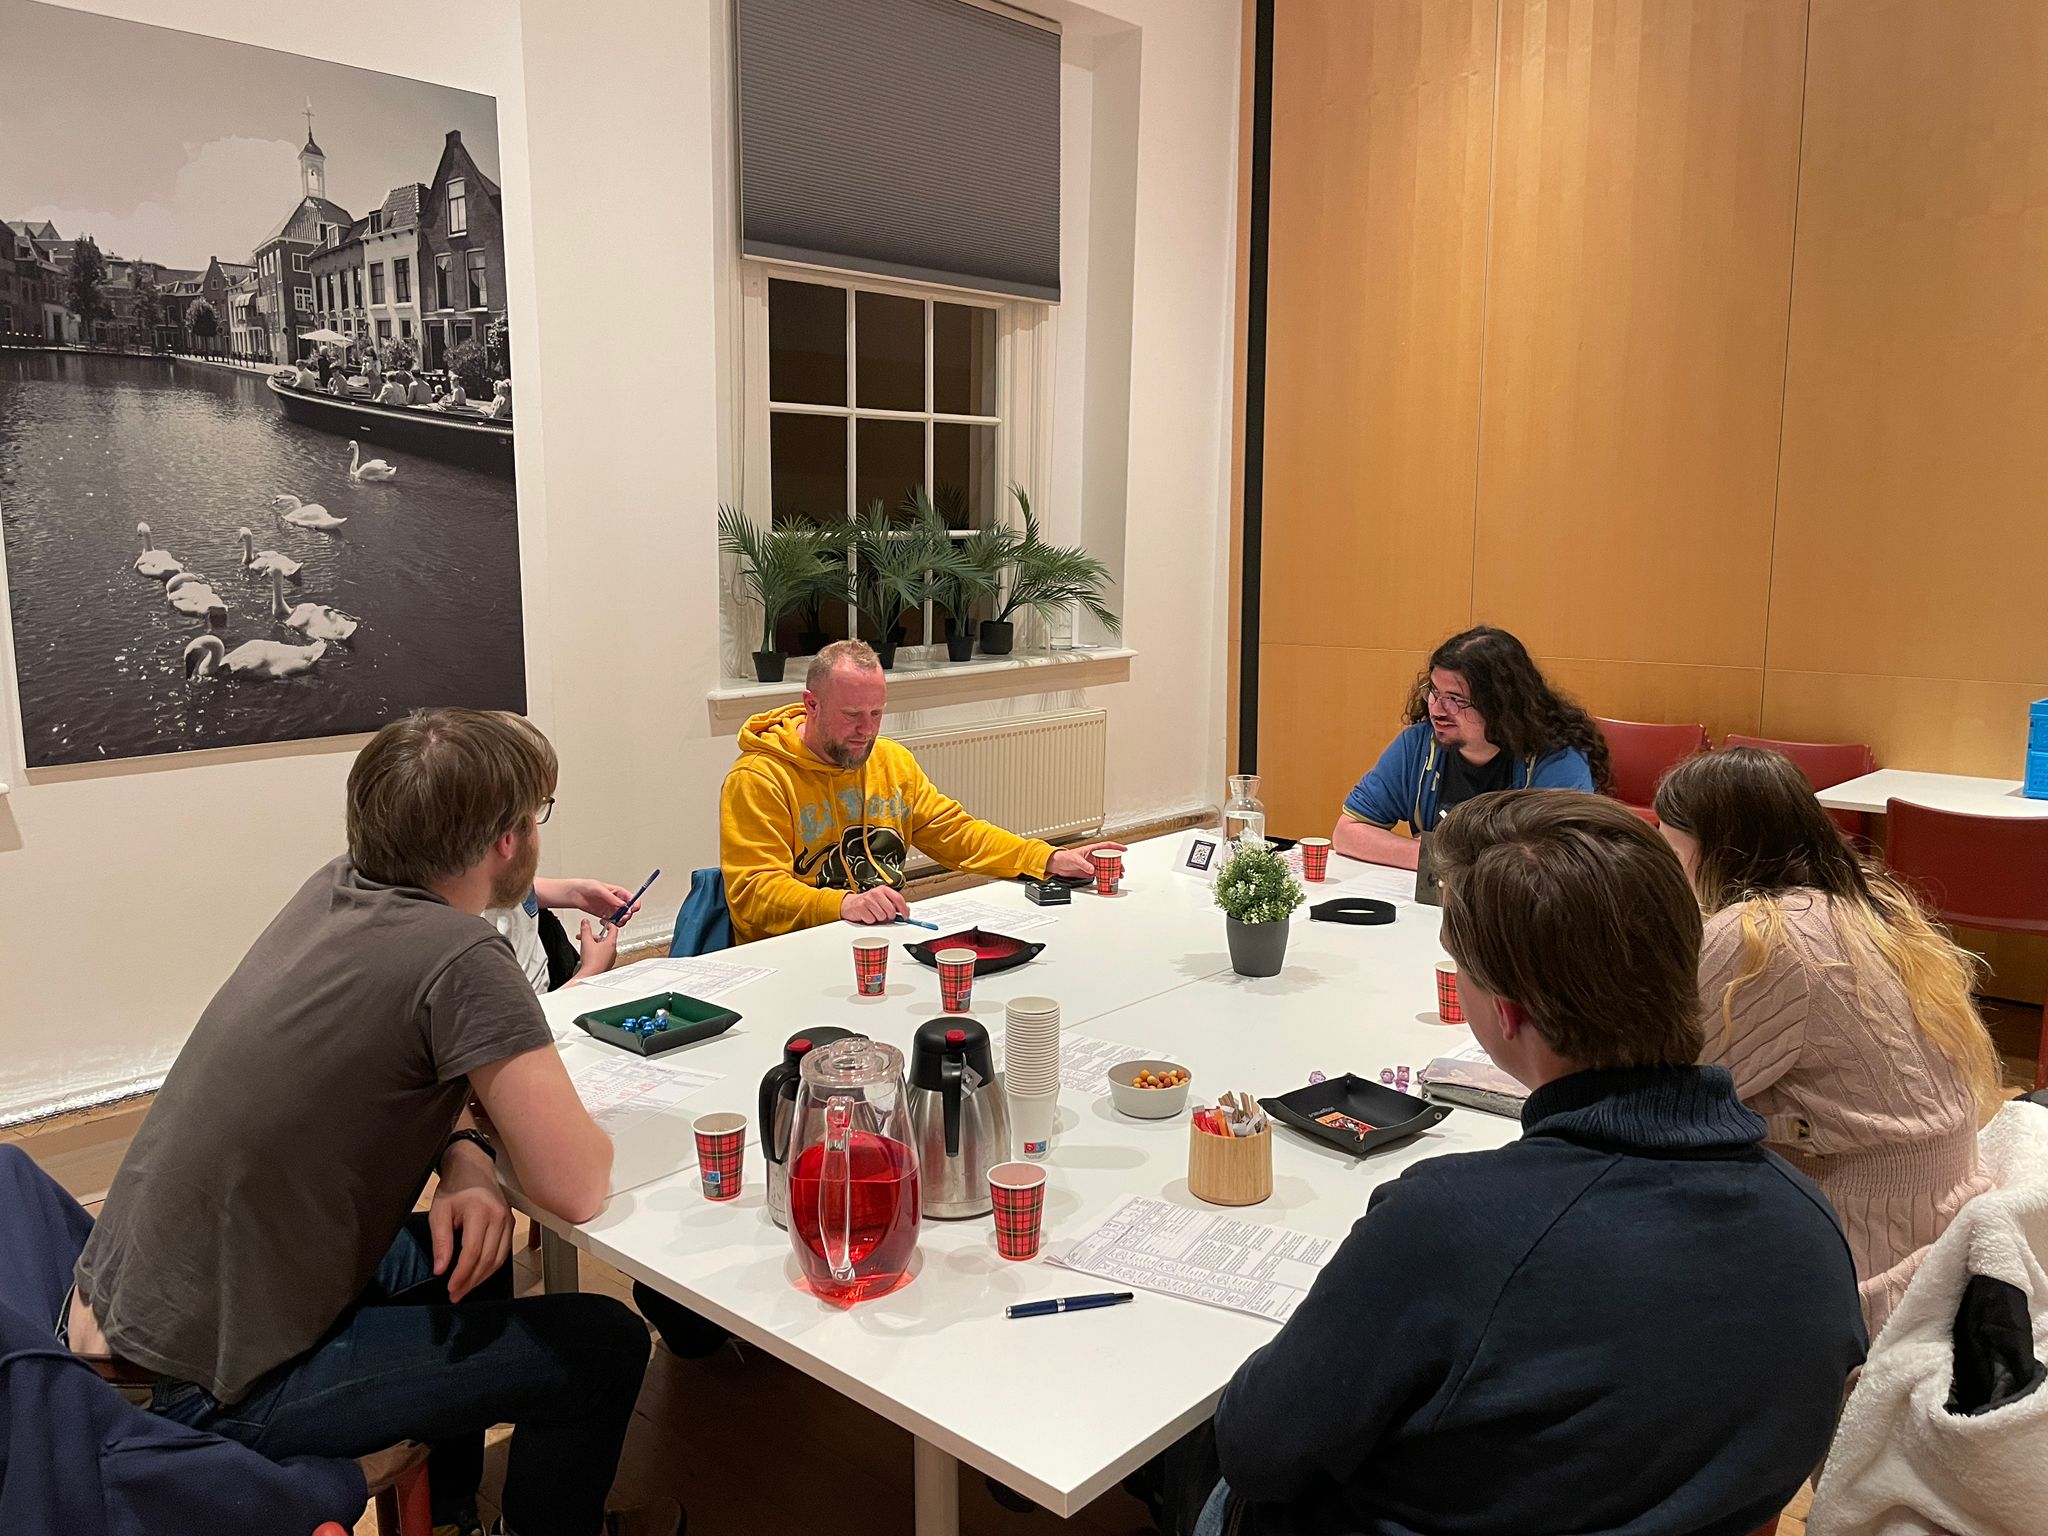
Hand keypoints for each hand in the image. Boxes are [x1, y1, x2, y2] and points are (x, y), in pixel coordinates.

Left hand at [429, 1147, 511, 1303]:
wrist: (473, 1167)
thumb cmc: (454, 1188)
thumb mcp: (439, 1212)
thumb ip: (441, 1242)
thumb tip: (441, 1270)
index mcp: (480, 1212)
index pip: (473, 1252)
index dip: (462, 1274)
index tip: (450, 1288)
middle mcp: (499, 1217)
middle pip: (488, 1259)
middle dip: (471, 1281)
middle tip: (456, 1294)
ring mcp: (509, 1220)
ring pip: (499, 1259)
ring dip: (482, 1277)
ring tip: (465, 1288)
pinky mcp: (512, 1223)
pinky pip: (504, 1251)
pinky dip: (491, 1266)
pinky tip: (478, 1274)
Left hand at [545, 878, 638, 923]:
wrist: (573, 894)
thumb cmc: (585, 886)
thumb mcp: (599, 889)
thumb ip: (611, 897)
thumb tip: (622, 904)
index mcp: (617, 892)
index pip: (632, 898)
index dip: (635, 904)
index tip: (633, 909)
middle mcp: (615, 901)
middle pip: (628, 910)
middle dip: (627, 915)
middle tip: (622, 918)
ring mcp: (610, 908)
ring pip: (621, 917)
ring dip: (620, 921)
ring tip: (615, 922)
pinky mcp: (603, 915)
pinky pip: (611, 921)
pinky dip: (611, 924)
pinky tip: (605, 922)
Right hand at [574, 917, 618, 976]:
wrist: (590, 976)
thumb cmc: (592, 961)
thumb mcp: (586, 941)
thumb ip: (586, 929)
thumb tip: (585, 922)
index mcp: (611, 943)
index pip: (613, 929)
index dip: (607, 923)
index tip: (602, 921)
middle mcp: (613, 951)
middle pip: (605, 938)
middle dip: (594, 936)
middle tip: (585, 936)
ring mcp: (610, 958)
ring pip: (602, 947)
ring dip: (593, 944)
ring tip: (584, 945)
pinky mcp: (606, 964)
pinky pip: (602, 954)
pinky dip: (595, 951)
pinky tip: (587, 954)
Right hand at [840, 885, 910, 924]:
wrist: (851, 904)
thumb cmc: (868, 902)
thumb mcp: (882, 899)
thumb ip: (894, 904)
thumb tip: (906, 909)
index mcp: (883, 889)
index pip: (898, 898)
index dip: (904, 909)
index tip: (906, 916)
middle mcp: (876, 893)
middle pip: (891, 910)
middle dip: (889, 916)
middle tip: (884, 915)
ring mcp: (868, 900)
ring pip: (882, 916)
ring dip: (879, 918)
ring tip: (874, 913)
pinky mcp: (861, 907)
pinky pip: (872, 920)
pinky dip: (870, 920)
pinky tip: (867, 915)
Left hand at [1046, 839, 1127, 881]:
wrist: (1058, 865)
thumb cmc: (1065, 857)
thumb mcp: (1075, 859)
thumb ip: (1084, 864)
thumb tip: (1092, 869)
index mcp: (1092, 849)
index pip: (1107, 846)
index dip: (1116, 847)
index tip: (1124, 849)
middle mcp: (1094, 856)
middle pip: (1109, 858)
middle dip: (1117, 862)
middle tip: (1122, 868)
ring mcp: (1093, 864)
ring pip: (1106, 867)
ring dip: (1113, 871)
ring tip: (1118, 875)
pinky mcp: (1090, 872)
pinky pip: (1100, 874)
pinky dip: (1106, 877)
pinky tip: (1109, 879)